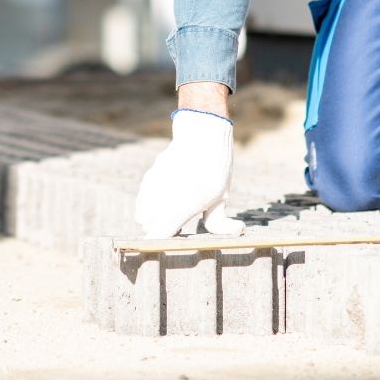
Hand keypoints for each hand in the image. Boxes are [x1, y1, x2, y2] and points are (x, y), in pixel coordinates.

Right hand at [135, 108, 244, 237]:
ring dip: (154, 219)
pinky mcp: (148, 179)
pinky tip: (165, 200)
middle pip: (149, 228)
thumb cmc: (215, 169)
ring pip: (143, 216)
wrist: (201, 136)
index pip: (157, 235)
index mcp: (183, 205)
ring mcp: (153, 186)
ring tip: (172, 212)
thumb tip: (238, 231)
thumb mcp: (221, 196)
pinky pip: (142, 203)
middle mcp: (163, 196)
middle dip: (162, 230)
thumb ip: (221, 222)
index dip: (164, 242)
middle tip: (180, 225)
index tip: (176, 237)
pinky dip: (150, 206)